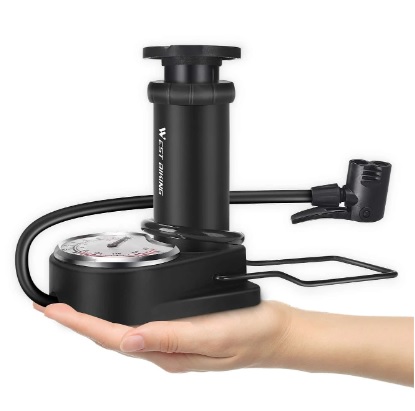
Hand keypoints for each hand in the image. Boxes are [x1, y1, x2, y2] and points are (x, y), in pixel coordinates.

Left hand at [34, 301, 292, 372]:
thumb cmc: (252, 335)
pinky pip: (144, 325)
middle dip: (80, 324)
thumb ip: (172, 338)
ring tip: (77, 312)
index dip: (81, 325)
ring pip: (125, 332)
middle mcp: (166, 348)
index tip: (53, 312)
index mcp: (169, 352)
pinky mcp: (183, 329)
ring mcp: (174, 340)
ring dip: (97, 322)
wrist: (277, 332)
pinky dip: (123, 317)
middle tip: (53, 310)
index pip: (114, 339)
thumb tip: (129, 340)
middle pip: (112, 337)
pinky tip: (122, 313)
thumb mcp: (213, 335)